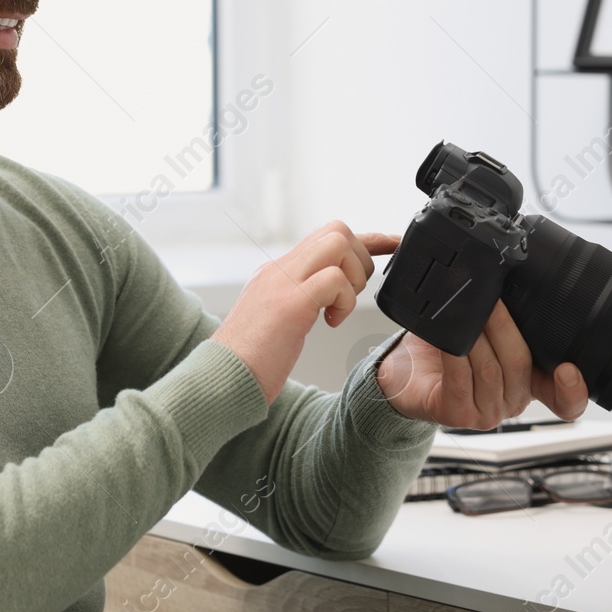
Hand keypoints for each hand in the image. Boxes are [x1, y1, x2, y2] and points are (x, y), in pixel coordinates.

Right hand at [214, 223, 399, 404]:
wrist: (219, 381)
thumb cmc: (247, 362)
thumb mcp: (274, 321)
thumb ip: (296, 300)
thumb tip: (323, 296)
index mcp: (277, 273)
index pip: (325, 237)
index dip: (366, 238)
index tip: (392, 243)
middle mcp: (279, 270)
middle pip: (336, 230)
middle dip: (361, 259)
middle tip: (352, 295)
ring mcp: (282, 283)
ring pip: (338, 244)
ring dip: (354, 277)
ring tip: (338, 310)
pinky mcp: (289, 305)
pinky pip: (333, 280)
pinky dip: (344, 301)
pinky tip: (330, 323)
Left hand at [375, 301, 587, 426]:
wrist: (407, 372)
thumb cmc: (447, 348)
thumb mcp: (487, 330)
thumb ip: (509, 315)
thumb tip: (511, 275)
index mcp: (530, 383)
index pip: (565, 400)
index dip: (573, 389)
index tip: (568, 369)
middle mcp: (513, 401)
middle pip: (520, 365)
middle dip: (504, 327)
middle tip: (491, 297)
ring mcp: (486, 412)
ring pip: (491, 370)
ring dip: (477, 335)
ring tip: (467, 308)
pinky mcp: (456, 414)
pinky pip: (460, 379)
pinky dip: (455, 353)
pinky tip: (448, 337)